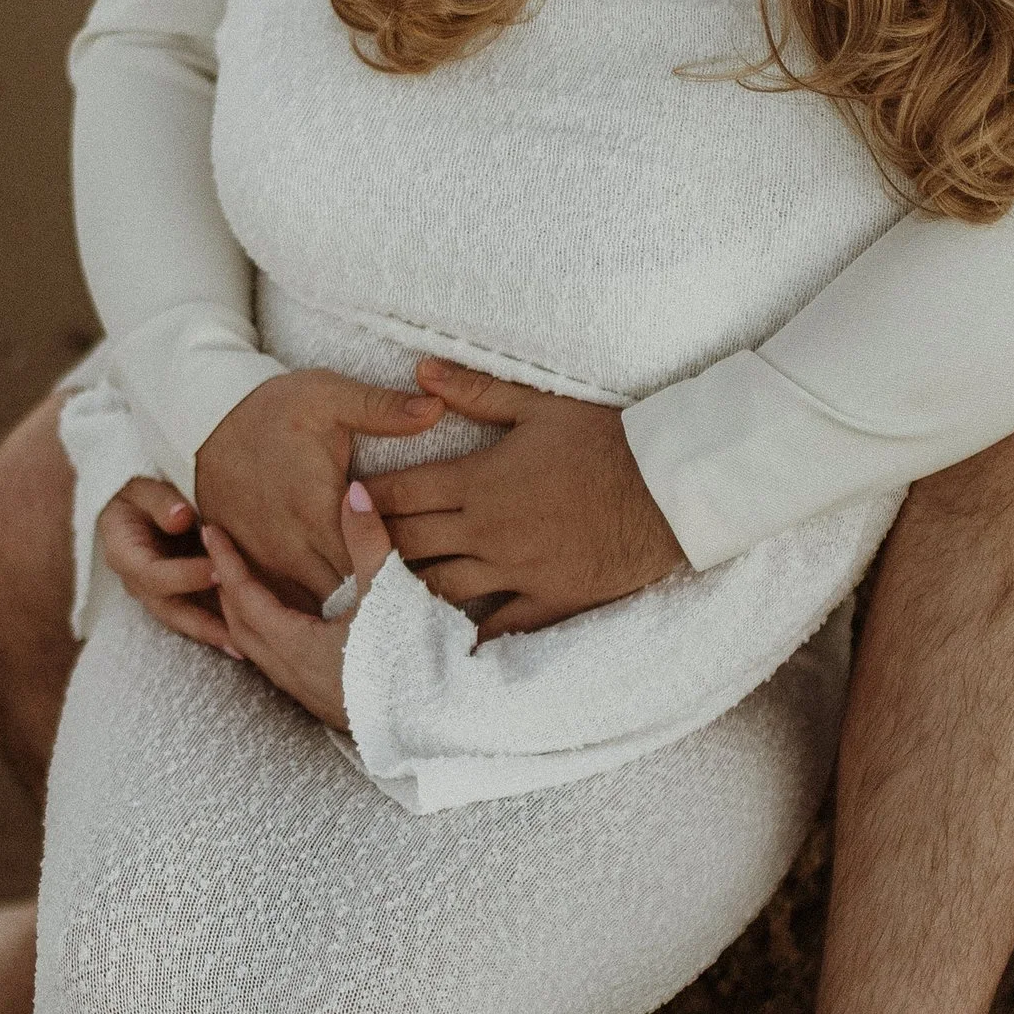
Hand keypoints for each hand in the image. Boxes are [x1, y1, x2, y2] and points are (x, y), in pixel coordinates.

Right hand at [97, 475, 236, 651]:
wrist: (128, 504)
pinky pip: (193, 615)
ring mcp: (153, 593)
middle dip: (203, 624)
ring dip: (212, 634)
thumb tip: (182, 517)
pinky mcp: (171, 595)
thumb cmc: (136, 490)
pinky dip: (216, 627)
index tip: (220, 570)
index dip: (185, 575)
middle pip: (169, 609)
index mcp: (124, 555)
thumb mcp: (142, 486)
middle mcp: (136, 582)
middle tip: (238, 634)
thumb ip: (161, 501)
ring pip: (182, 620)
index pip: (154, 574)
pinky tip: (244, 639)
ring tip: (246, 648)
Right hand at [193, 368, 444, 604]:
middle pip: (348, 596)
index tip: (428, 569)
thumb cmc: (272, 409)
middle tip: (414, 598)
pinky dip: (313, 607)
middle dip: (379, 599)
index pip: (372, 564)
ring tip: (381, 605)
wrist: (203, 423)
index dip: (402, 573)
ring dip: (346, 608)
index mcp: (319, 510)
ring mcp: (267, 561)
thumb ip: (383, 409)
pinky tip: (340, 607)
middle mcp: (292, 546)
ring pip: (316, 606)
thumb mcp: (328, 396)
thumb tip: (435, 407)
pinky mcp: (249, 566)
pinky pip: (285, 603)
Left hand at [201, 480, 394, 726]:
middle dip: (226, 590)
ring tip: (246, 589)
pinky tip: (287, 629)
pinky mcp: (326, 704)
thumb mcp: (388, 592)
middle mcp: (293, 674)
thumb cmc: (411, 658)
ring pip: (258, 652)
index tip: (211, 532)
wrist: (439, 722)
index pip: (244, 597)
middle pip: (241, 627)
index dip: (226, 561)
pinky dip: (268, 639)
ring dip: (245, 618)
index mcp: (296, 645)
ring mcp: (308, 694)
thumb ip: (367, 541)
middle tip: (222, 556)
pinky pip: (278, 667)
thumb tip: (353, 491)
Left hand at [364, 358, 684, 631]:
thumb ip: (476, 390)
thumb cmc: (608, 440)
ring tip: (377, 592)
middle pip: (410, 543)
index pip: (403, 493)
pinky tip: (439, 641)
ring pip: (440, 588)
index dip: (367, 498)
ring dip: (406, 590)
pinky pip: (496, 627)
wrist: (670, 488)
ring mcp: (516, 570)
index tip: (343, 501)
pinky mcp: (547, 599)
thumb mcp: (540, 405)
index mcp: (480, 481)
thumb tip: (421, 372)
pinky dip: (465, 635)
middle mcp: (488, 531)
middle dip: (374, 545)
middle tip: (345, 550)